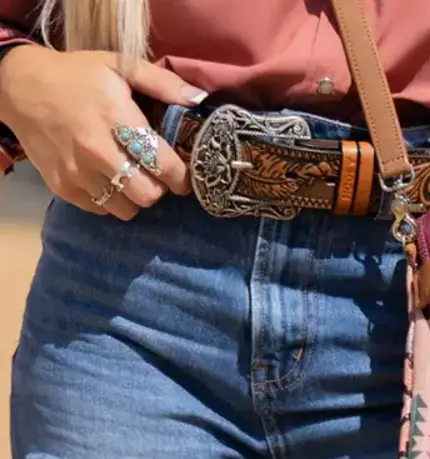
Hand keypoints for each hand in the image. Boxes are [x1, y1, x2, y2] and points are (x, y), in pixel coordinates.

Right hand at [0, 45, 207, 219]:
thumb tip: (198, 100)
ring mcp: (78, 173)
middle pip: (148, 194)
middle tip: (157, 176)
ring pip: (127, 208)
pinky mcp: (64, 188)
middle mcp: (97, 150)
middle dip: (159, 188)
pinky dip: (112, 201)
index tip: (185, 176)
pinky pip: (103, 210)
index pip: (161, 163)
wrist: (19, 89)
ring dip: (136, 197)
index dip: (181, 176)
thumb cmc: (77, 76)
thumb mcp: (119, 66)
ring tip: (133, 178)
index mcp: (115, 118)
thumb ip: (162, 83)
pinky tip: (109, 180)